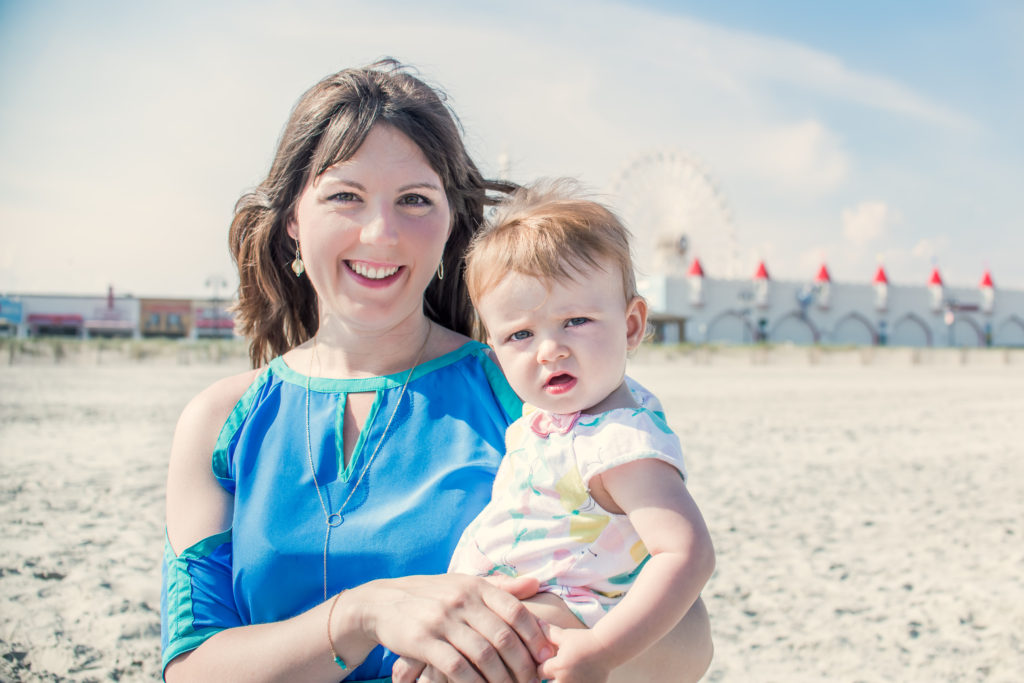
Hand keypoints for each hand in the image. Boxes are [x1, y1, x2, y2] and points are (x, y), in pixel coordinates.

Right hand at [363, 573, 550, 682]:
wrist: (383, 602)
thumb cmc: (434, 595)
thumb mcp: (464, 583)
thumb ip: (500, 586)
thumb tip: (536, 583)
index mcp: (475, 586)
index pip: (515, 610)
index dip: (535, 635)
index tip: (545, 656)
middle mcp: (461, 600)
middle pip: (504, 636)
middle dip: (523, 663)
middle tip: (532, 680)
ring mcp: (442, 620)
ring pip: (483, 655)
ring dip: (502, 678)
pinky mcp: (423, 641)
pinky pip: (457, 668)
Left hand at [536, 624, 613, 682]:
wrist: (607, 648)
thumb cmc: (585, 640)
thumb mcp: (565, 635)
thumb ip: (549, 632)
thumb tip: (537, 623)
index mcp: (558, 666)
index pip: (540, 671)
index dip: (541, 667)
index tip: (546, 663)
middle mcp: (565, 680)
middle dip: (548, 679)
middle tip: (553, 672)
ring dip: (559, 682)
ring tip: (564, 675)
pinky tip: (575, 678)